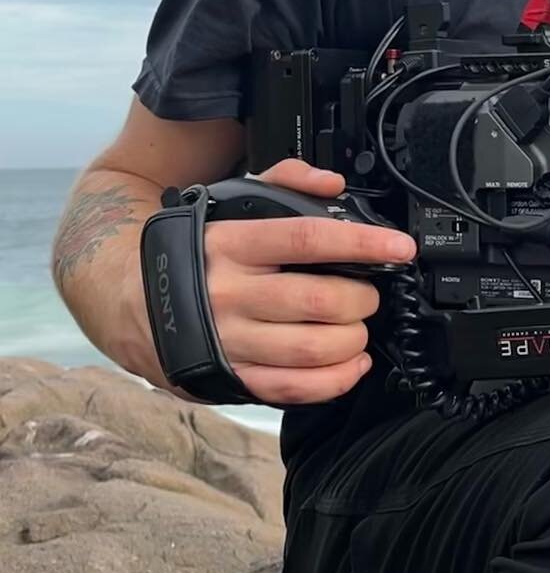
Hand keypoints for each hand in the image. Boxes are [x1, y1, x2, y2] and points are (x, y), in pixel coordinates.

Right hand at [201, 158, 415, 405]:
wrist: (127, 299)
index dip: (363, 245)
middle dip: (363, 299)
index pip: (309, 239)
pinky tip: (351, 364)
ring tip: (358, 329)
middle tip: (368, 295)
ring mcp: (228, 339)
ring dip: (353, 340)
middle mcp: (229, 293)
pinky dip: (335, 381)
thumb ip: (285, 183)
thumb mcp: (231, 204)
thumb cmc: (196, 253)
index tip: (400, 248)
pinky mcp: (229, 377)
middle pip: (320, 299)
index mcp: (233, 245)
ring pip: (312, 348)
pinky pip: (292, 388)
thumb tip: (332, 184)